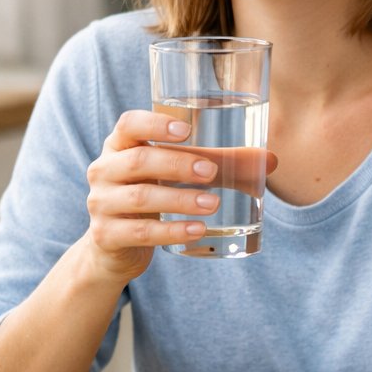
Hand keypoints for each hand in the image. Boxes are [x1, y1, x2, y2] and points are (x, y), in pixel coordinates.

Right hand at [83, 110, 277, 287]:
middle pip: (138, 160)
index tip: (187, 129)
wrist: (115, 247)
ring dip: (180, 199)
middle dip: (178, 164)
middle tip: (211, 172)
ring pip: (140, 197)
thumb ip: (219, 163)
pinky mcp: (106, 235)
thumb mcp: (176, 176)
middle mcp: (104, 170)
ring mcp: (101, 203)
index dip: (155, 123)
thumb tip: (270, 161)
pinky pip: (141, 232)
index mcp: (120, 145)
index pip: (128, 124)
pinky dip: (172, 230)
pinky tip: (198, 230)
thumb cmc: (153, 196)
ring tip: (214, 203)